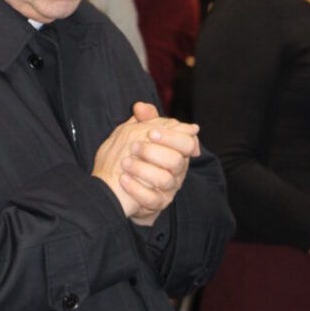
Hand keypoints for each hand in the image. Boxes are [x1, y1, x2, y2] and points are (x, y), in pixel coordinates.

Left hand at [93, 102, 199, 224]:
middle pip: (177, 161)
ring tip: (124, 162)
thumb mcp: (138, 135)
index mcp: (177, 151)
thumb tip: (140, 107)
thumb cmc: (136, 157)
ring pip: (165, 180)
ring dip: (142, 169)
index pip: (187, 142)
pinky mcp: (157, 203)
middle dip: (154, 152)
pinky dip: (136, 188)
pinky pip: (151, 199)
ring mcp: (169, 189)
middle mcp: (177, 171)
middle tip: (133, 147)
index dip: (171, 136)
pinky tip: (123, 179)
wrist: (123, 187)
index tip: (150, 132)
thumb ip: (143, 121)